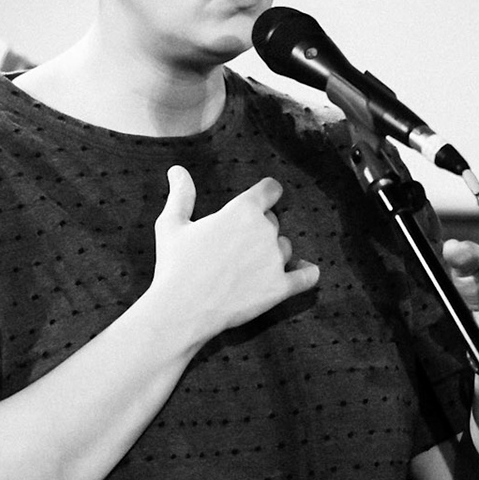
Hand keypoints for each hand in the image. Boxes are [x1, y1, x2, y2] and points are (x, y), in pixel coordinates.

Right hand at [151, 167, 318, 339]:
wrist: (182, 310)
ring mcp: (275, 261)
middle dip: (260, 228)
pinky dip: (307, 272)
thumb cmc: (175, 265)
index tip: (265, 196)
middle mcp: (265, 232)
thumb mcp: (171, 224)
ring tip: (249, 265)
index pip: (270, 189)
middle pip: (273, 221)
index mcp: (243, 210)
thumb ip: (181, 194)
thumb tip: (177, 170)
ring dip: (273, 252)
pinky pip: (307, 276)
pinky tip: (305, 270)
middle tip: (237, 244)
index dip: (267, 192)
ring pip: (284, 248)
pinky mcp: (280, 288)